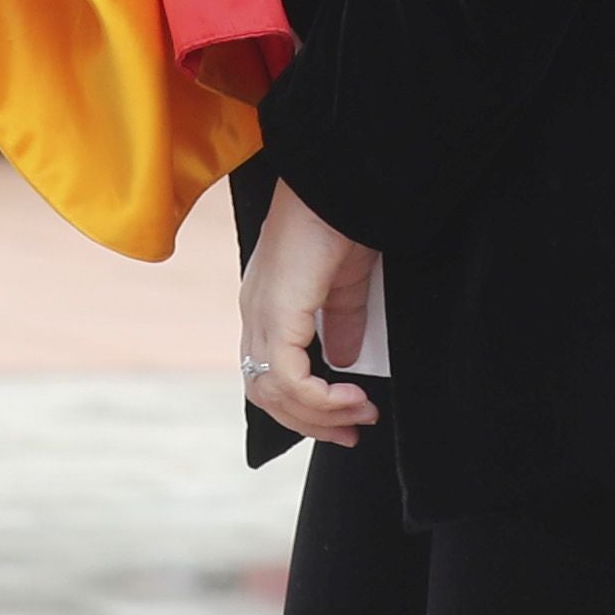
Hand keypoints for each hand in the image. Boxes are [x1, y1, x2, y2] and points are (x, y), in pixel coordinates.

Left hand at [238, 181, 380, 444]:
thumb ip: (341, 322)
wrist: (339, 183)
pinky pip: (288, 378)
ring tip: (360, 413)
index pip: (268, 373)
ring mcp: (260, 312)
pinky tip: (351, 396)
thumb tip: (344, 361)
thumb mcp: (346, 283)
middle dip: (311, 422)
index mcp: (266, 304)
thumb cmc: (342, 219)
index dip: (303, 406)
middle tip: (352, 431)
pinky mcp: (276, 312)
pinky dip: (320, 398)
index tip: (346, 418)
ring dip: (319, 414)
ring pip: (272, 392)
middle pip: (264, 393)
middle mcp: (254, 312)